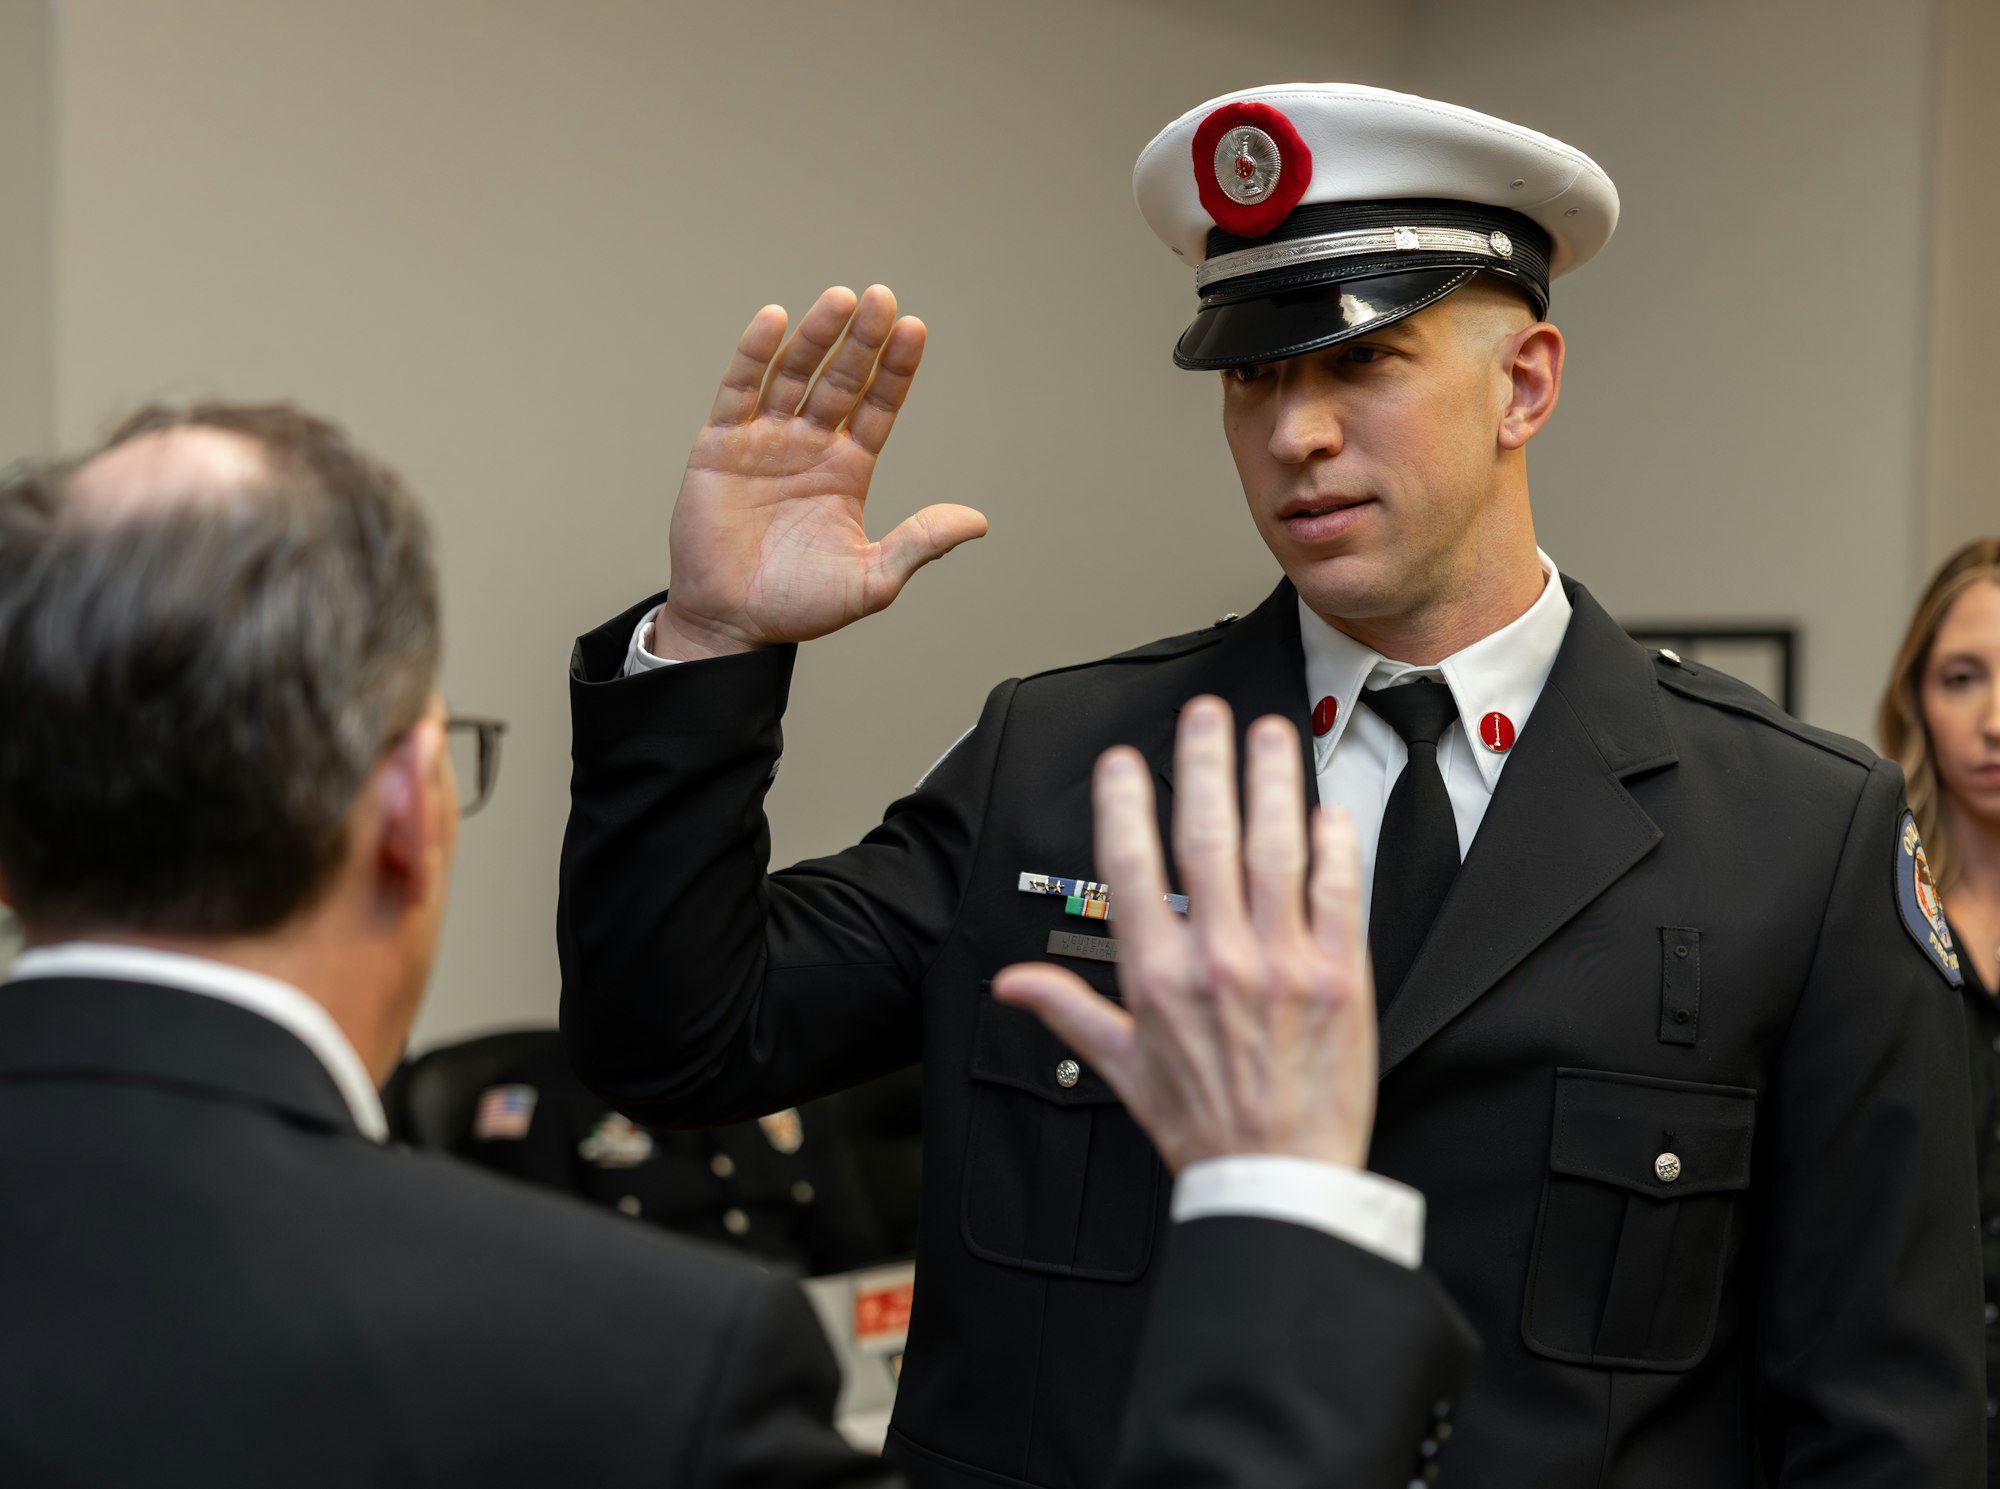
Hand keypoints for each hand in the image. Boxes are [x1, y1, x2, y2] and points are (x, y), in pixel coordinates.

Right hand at [652, 285, 988, 659]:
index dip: (895, 369)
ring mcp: (764, 440)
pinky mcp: (720, 445)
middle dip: (862, 339)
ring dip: (816, 336)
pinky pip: (739, 390)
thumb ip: (919, 543)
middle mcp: (809, 445)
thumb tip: (976, 522)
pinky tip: (774, 320)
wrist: (730, 623)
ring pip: (794, 374)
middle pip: (840, 378)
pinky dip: (754, 354)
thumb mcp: (873, 581)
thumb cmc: (798, 606)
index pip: (878, 405)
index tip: (914, 329)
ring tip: (841, 300)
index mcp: (848, 470)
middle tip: (882, 298)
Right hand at [993, 699, 1376, 1171]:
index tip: (1124, 762)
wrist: (1276, 1179)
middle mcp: (1216, 958)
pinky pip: (1337, 891)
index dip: (1125, 803)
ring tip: (1270, 733)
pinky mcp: (1339, 975)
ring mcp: (1281, 963)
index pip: (1131, 866)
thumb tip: (1013, 984)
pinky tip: (1325, 807)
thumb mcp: (1121, 1067)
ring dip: (1271, 781)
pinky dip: (1331, 843)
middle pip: (1206, 836)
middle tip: (1205, 718)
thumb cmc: (1202, 1127)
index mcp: (1156, 976)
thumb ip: (1067, 1009)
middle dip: (1204, 764)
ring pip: (1275, 848)